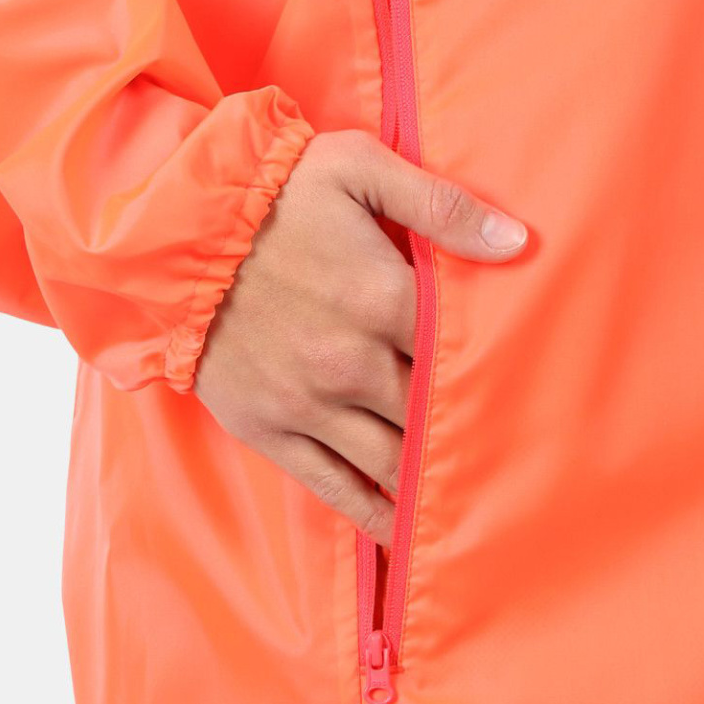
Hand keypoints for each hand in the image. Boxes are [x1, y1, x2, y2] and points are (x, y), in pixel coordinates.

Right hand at [195, 130, 527, 543]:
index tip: (531, 389)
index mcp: (383, 298)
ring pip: (393, 461)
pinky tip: (407, 535)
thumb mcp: (358, 169)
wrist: (172, 232)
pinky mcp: (271, 429)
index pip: (463, 352)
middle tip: (519, 456)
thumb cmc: (273, 193)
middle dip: (474, 432)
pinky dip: (375, 514)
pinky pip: (334, 487)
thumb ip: (440, 205)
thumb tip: (516, 243)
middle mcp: (352, 362)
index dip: (500, 371)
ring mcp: (310, 404)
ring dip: (433, 483)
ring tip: (479, 505)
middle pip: (434, 413)